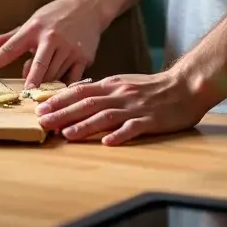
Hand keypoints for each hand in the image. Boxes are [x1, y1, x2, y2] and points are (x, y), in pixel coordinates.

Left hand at [0, 0, 104, 87]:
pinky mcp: (83, 57)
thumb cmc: (57, 14)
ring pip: (53, 76)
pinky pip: (71, 79)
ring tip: (41, 85)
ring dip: (46, 84)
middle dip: (31, 82)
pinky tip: (59, 89)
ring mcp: (69, 48)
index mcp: (34, 29)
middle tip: (25, 93)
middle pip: (37, 67)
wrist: (89, 6)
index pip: (11, 47)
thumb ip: (15, 35)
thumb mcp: (34, 20)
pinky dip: (63, 86)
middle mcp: (51, 38)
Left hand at [34, 67, 209, 144]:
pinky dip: (120, 135)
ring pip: (105, 115)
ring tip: (66, 135)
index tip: (41, 108)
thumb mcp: (124, 83)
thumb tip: (79, 99)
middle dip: (62, 113)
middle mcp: (120, 93)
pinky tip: (108, 143)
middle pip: (87, 103)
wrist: (185, 85)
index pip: (80, 90)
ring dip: (84, 125)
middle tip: (43, 122)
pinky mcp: (151, 120)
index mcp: (112, 84)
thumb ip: (104, 91)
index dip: (59, 99)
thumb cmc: (153, 87)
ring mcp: (135, 107)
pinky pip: (134, 128)